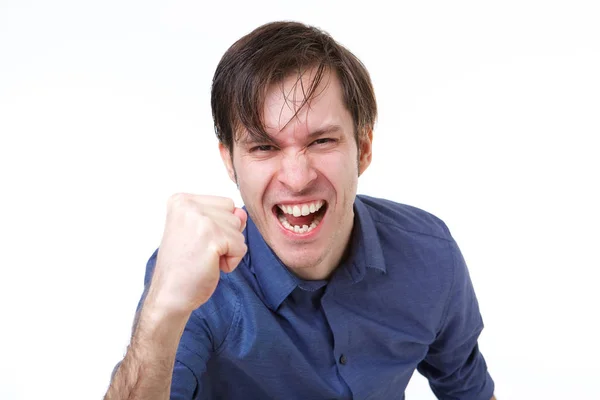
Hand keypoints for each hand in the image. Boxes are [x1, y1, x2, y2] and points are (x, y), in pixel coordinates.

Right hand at [145, 193, 247, 314]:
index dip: (220, 226)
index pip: (225, 204)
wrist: (169, 294)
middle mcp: (188, 205)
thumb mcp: (203, 231)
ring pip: (239, 230)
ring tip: (204, 258)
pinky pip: (241, 247)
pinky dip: (231, 261)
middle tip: (200, 252)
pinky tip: (211, 266)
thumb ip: (223, 217)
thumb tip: (242, 214)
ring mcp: (201, 220)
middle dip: (226, 237)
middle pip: (233, 214)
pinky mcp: (213, 238)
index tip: (197, 241)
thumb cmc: (184, 265)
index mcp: (181, 200)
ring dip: (228, 249)